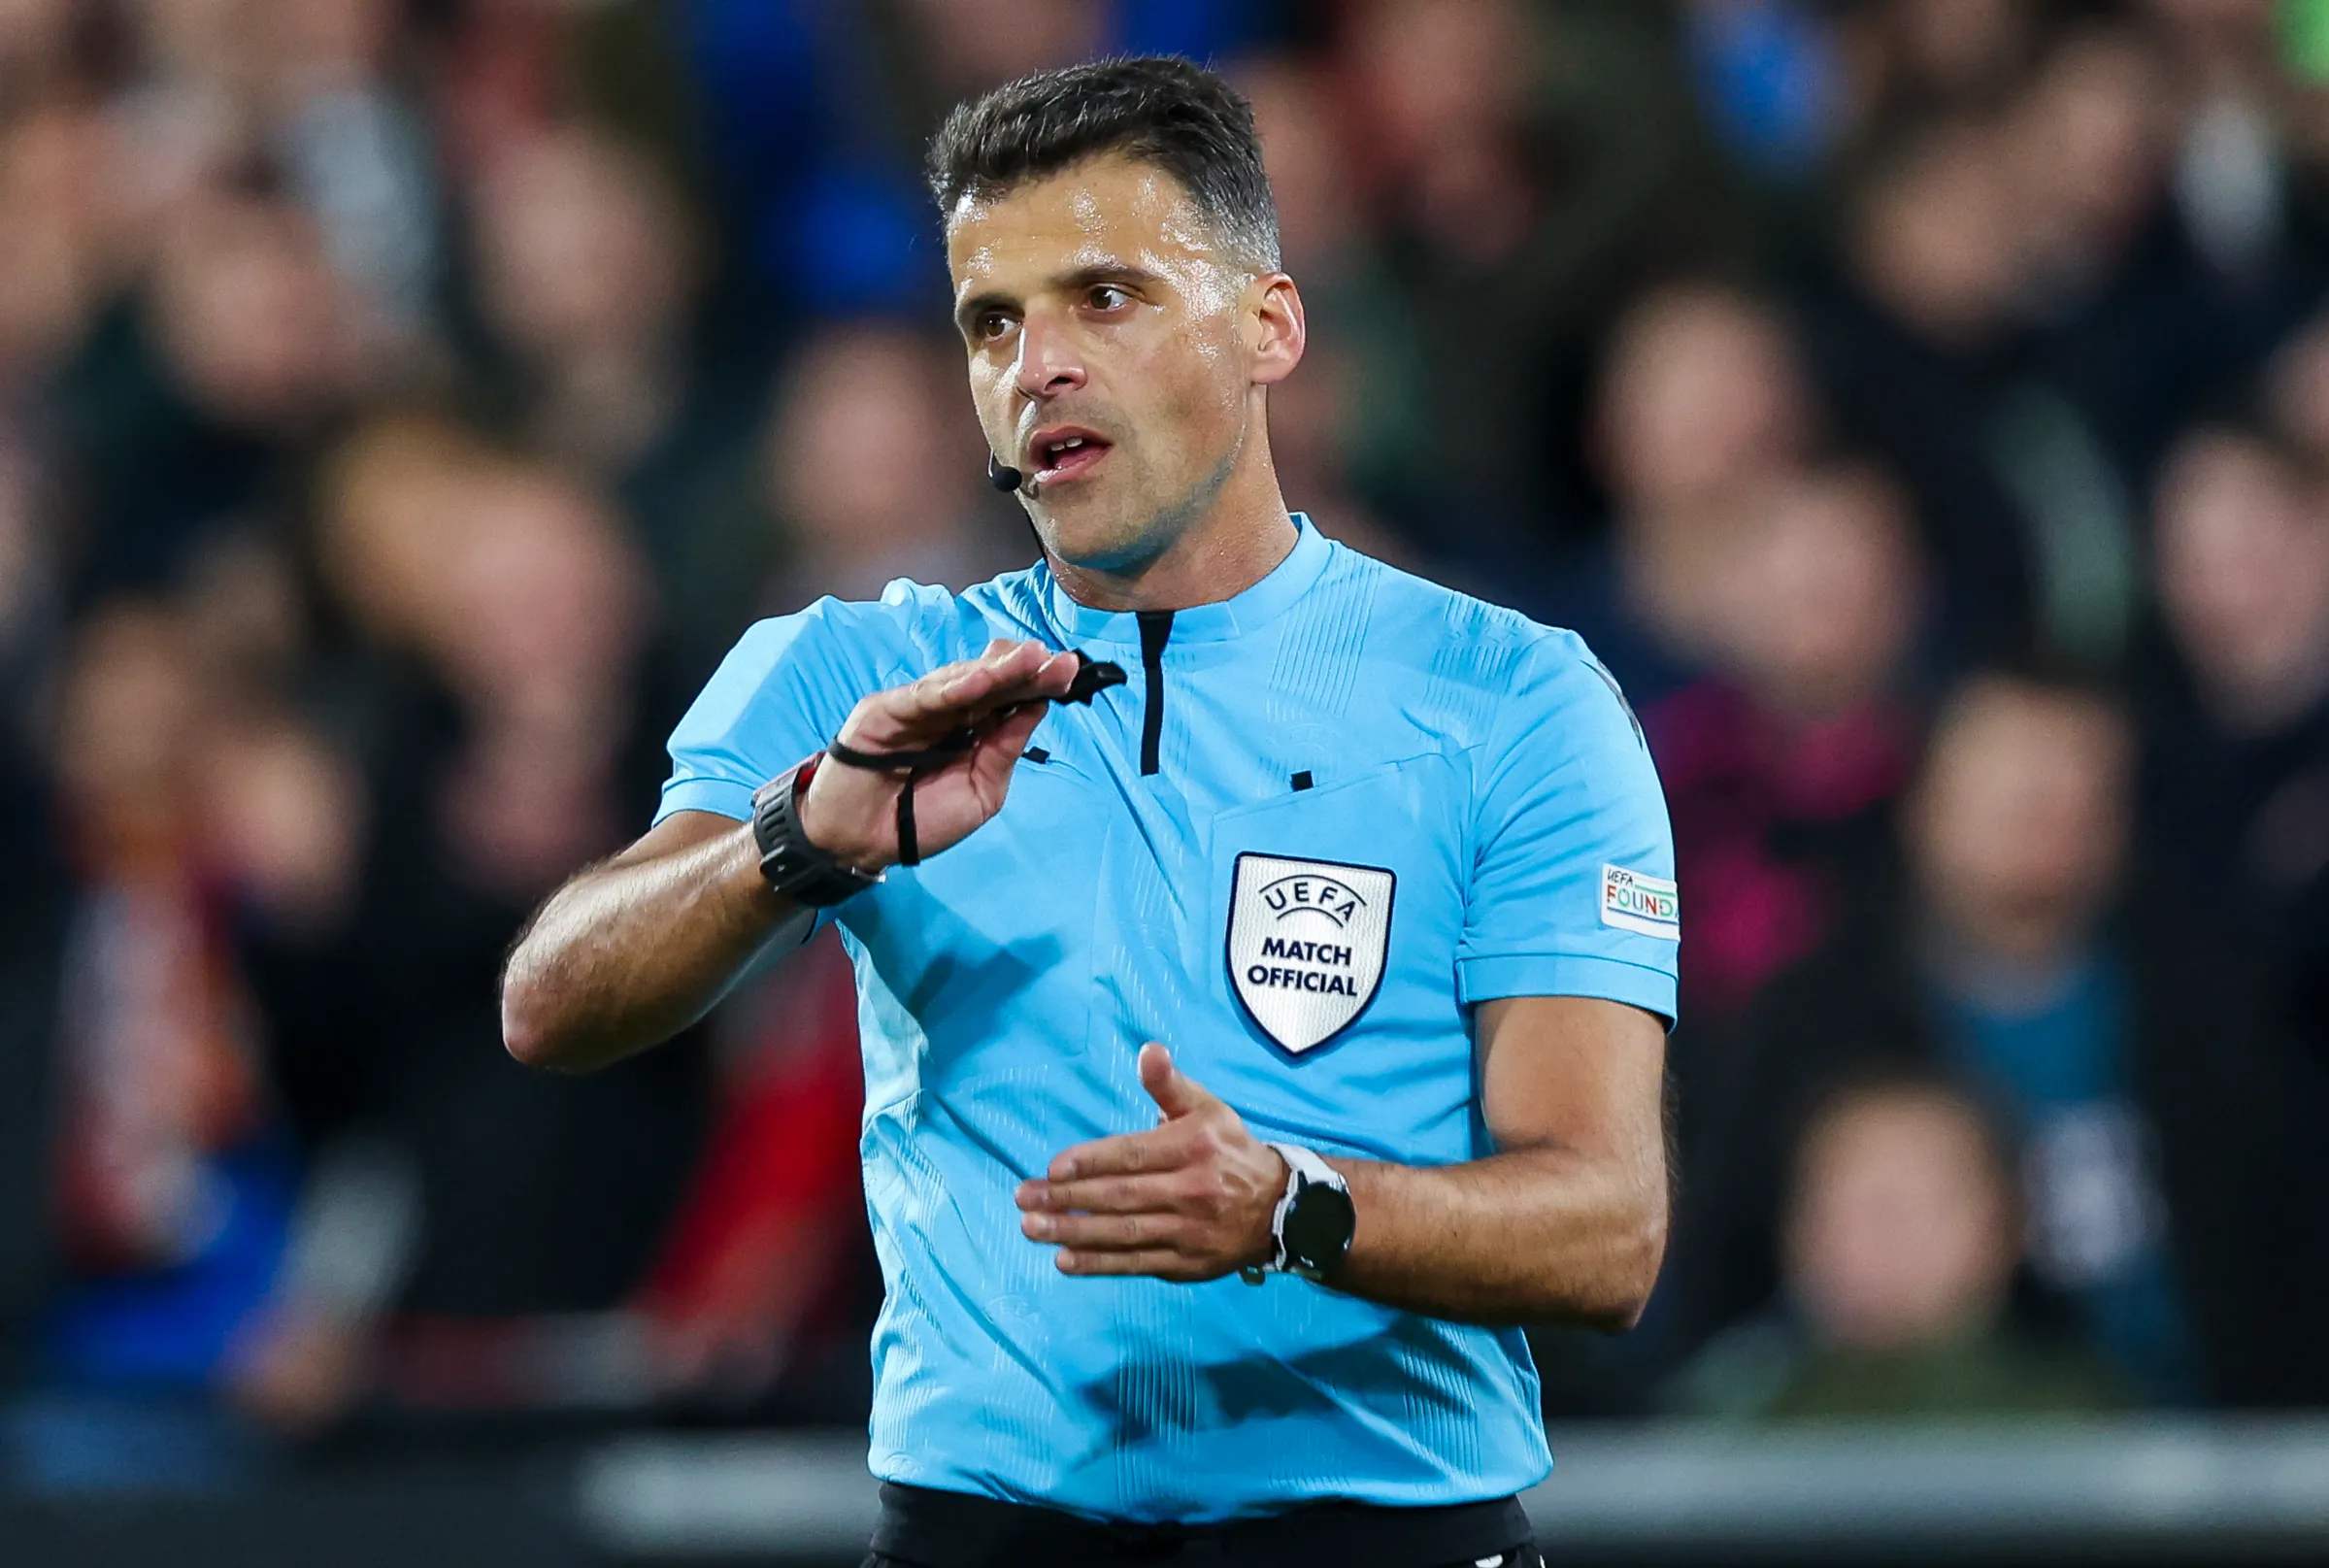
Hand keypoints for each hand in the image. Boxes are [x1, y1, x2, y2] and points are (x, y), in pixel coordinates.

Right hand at [797, 639, 1078, 871]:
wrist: (859, 843)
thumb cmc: (919, 821)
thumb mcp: (980, 794)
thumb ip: (1003, 752)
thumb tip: (1037, 709)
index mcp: (973, 730)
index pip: (1010, 699)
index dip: (1038, 685)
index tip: (1070, 673)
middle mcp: (948, 710)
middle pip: (992, 682)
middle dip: (1027, 671)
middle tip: (1062, 662)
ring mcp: (917, 706)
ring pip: (963, 680)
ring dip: (999, 669)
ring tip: (1033, 659)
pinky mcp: (886, 708)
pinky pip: (925, 695)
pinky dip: (955, 686)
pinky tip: (984, 678)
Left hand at [1016, 1043, 1288, 1281]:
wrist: (1280, 1208)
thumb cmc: (1230, 1150)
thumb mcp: (1208, 1108)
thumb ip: (1170, 1084)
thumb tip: (1148, 1050)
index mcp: (1194, 1147)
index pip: (1133, 1155)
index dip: (1091, 1162)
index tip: (1051, 1168)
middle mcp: (1192, 1190)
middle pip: (1122, 1196)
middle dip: (1068, 1199)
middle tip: (1023, 1198)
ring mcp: (1189, 1231)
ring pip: (1125, 1233)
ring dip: (1074, 1232)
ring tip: (1032, 1228)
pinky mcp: (1186, 1264)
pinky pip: (1137, 1264)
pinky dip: (1100, 1264)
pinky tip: (1065, 1260)